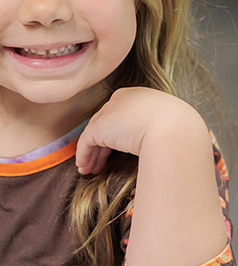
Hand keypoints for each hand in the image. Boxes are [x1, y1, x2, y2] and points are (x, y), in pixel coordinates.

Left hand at [76, 87, 203, 175]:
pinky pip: (87, 143)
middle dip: (102, 145)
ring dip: (92, 154)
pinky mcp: (99, 127)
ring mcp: (109, 112)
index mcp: (141, 96)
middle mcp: (122, 100)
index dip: (117, 133)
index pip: (123, 115)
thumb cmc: (180, 130)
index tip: (116, 149)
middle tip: (99, 162)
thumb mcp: (171, 125)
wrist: (175, 131)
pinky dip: (84, 156)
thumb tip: (157, 143)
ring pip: (96, 134)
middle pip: (107, 124)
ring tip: (90, 169)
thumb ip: (158, 129)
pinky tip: (84, 167)